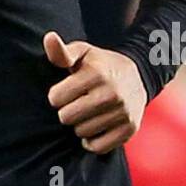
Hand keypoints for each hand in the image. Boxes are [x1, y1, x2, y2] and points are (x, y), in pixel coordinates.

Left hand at [44, 31, 146, 153]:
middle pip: (67, 117)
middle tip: (76, 103)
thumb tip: (49, 38)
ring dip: (80, 125)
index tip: (64, 91)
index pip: (55, 98)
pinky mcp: (130, 129)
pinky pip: (98, 147)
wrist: (137, 75)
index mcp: (96, 73)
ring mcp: (123, 112)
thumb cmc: (99, 64)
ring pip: (81, 132)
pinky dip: (92, 141)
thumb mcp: (81, 53)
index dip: (56, 95)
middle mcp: (112, 93)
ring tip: (87, 113)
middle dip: (67, 111)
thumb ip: (61, 51)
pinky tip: (95, 127)